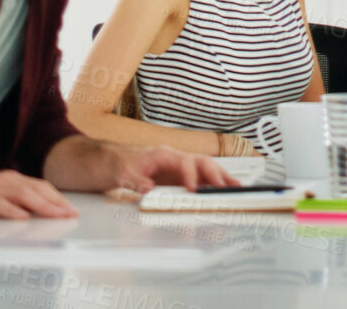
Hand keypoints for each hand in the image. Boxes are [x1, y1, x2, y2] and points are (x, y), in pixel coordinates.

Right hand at [0, 169, 77, 220]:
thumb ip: (13, 199)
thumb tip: (33, 213)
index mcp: (11, 179)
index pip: (40, 186)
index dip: (57, 197)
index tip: (70, 207)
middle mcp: (6, 181)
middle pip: (38, 190)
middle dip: (57, 202)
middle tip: (71, 213)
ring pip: (25, 196)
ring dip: (43, 206)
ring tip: (57, 215)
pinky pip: (0, 205)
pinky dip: (13, 211)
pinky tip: (24, 218)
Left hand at [95, 142, 238, 193]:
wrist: (109, 162)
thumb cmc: (117, 164)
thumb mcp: (122, 173)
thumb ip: (136, 180)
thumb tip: (149, 188)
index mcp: (164, 155)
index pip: (185, 161)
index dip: (191, 175)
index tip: (193, 189)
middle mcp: (176, 159)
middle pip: (203, 162)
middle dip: (216, 174)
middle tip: (225, 188)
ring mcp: (180, 169)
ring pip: (207, 170)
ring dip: (222, 179)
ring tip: (237, 189)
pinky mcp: (180, 179)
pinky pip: (201, 180)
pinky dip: (215, 185)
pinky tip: (225, 191)